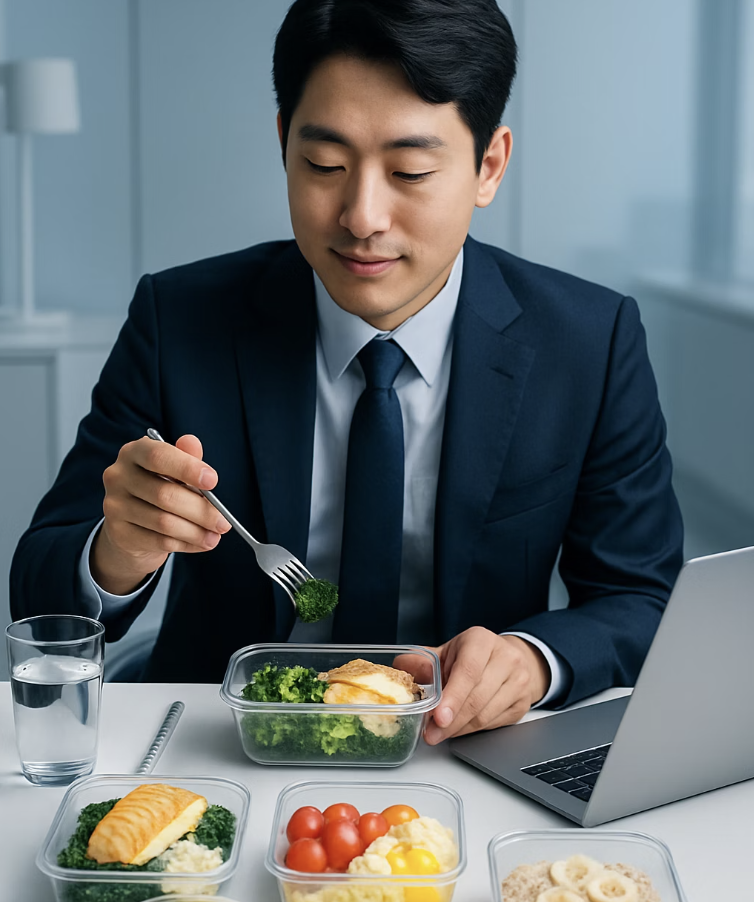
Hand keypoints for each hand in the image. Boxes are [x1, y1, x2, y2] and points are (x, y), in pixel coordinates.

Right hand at [91, 434, 230, 594]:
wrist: (132, 522)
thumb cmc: (160, 487)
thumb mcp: (175, 469)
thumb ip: (187, 457)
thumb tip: (193, 442)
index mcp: (134, 452)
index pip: (158, 456)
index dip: (187, 468)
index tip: (213, 481)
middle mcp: (119, 476)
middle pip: (165, 495)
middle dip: (201, 511)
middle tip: (224, 522)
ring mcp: (115, 506)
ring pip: (164, 522)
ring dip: (196, 532)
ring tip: (215, 536)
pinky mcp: (119, 533)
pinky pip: (158, 541)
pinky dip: (185, 544)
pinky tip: (200, 542)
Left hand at [395, 627, 548, 744]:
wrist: (508, 659)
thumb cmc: (470, 656)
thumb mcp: (445, 652)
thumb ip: (421, 660)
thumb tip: (402, 668)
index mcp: (482, 640)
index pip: (469, 670)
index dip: (453, 697)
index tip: (438, 717)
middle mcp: (506, 658)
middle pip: (477, 698)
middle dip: (451, 721)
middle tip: (430, 733)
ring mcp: (519, 681)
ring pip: (486, 715)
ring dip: (459, 729)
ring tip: (439, 732)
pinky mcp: (522, 703)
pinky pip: (494, 724)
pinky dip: (472, 731)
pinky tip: (458, 727)